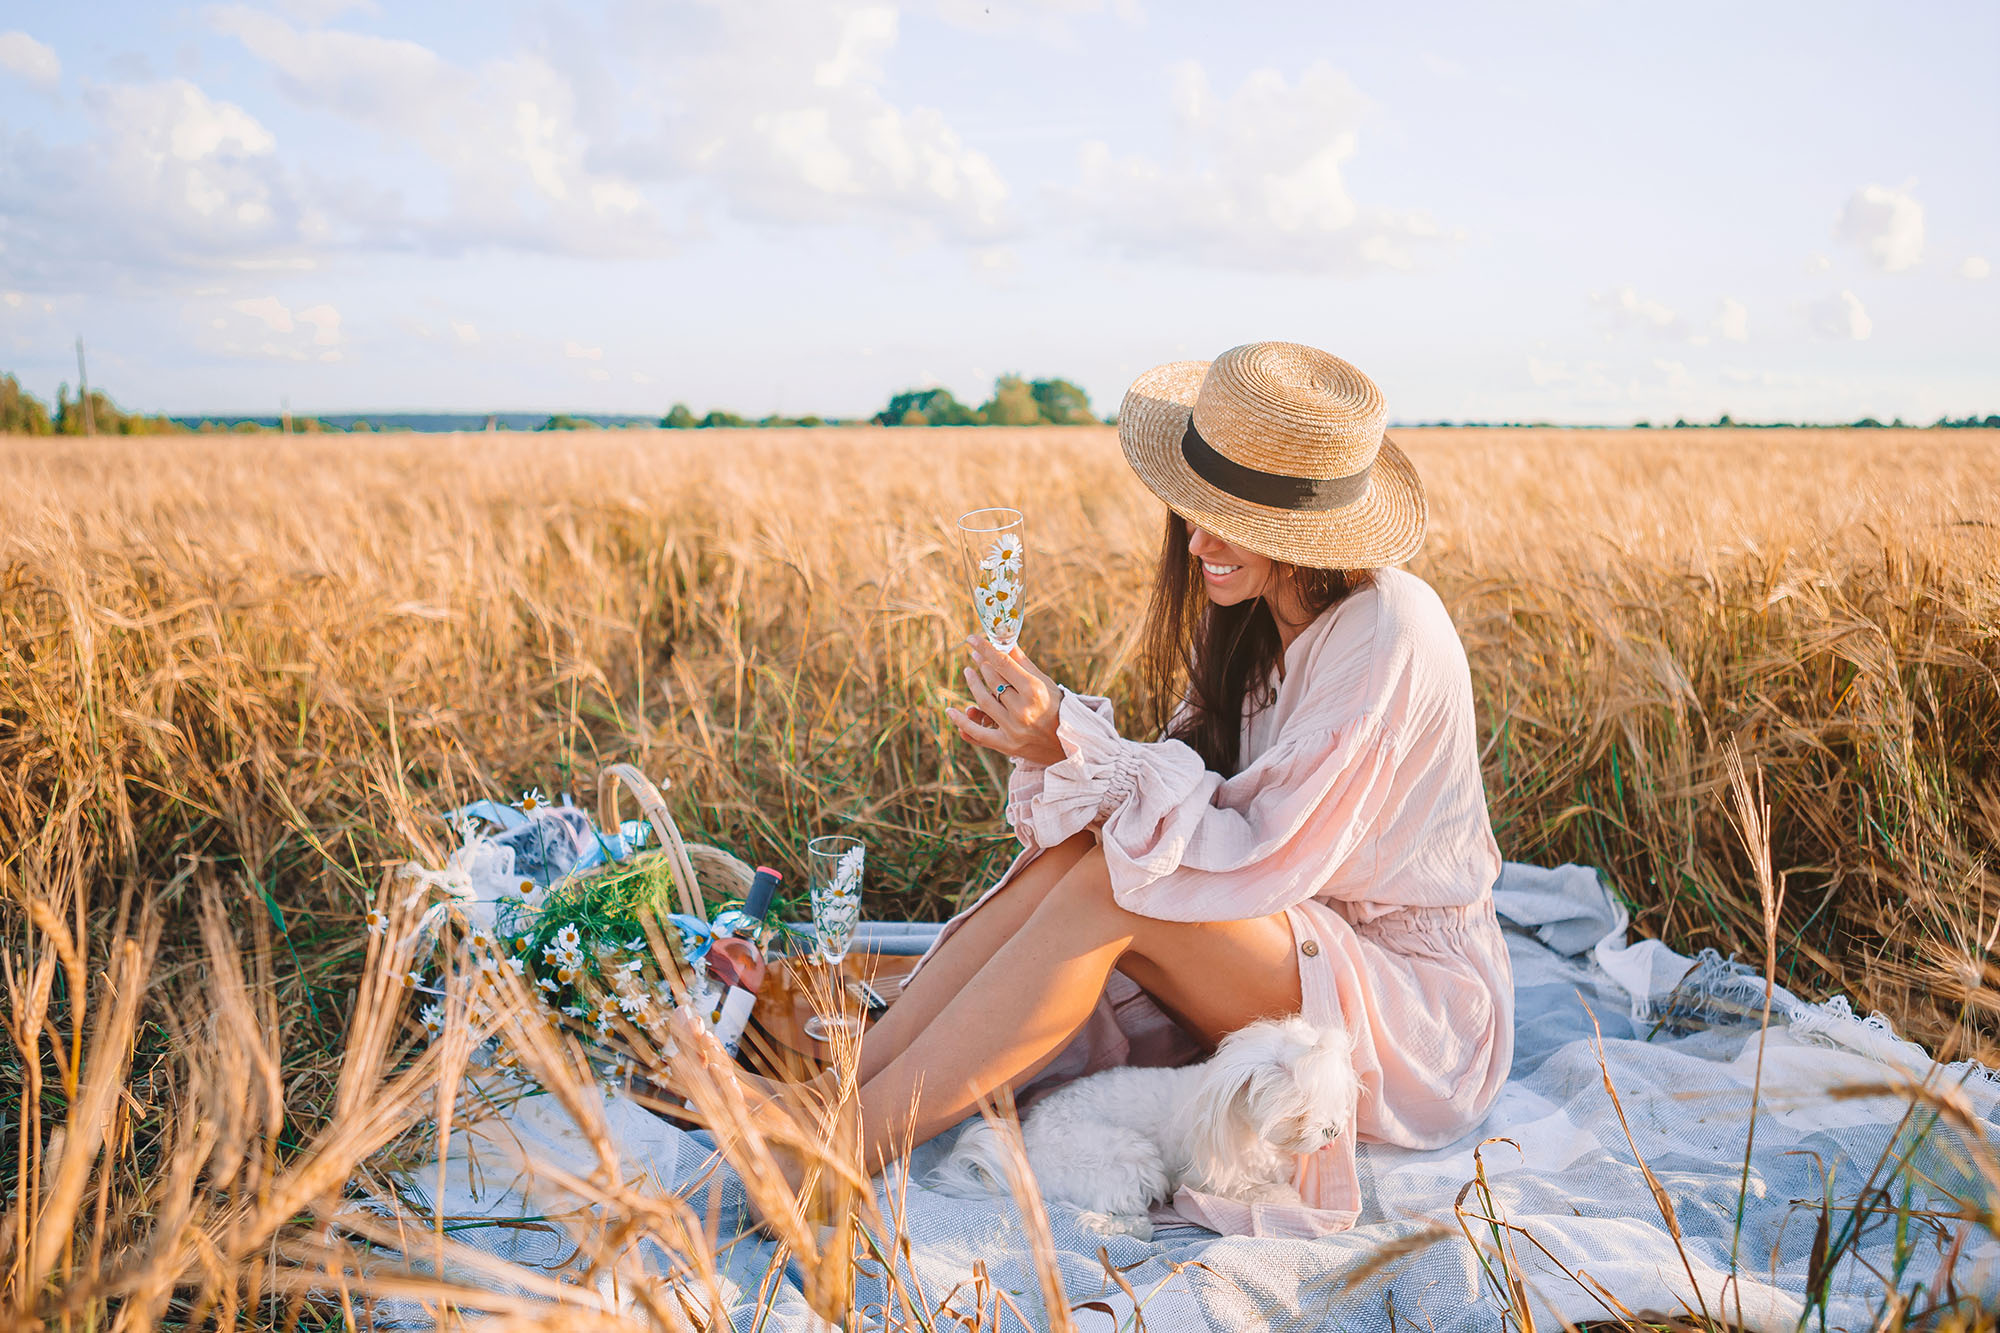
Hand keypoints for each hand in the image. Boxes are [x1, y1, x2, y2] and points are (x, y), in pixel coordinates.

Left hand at [945, 637, 1066, 765]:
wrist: (1069, 744)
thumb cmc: (1057, 708)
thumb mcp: (1044, 682)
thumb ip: (1022, 663)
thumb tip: (1004, 641)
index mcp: (1034, 690)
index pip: (1003, 663)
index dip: (984, 649)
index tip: (971, 638)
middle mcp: (1023, 709)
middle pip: (993, 681)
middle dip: (982, 665)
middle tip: (975, 656)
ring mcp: (1013, 729)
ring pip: (983, 701)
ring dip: (973, 684)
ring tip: (968, 673)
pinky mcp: (1006, 745)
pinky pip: (977, 733)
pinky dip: (962, 722)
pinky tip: (951, 710)